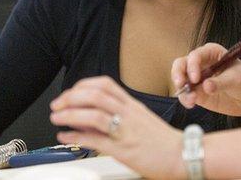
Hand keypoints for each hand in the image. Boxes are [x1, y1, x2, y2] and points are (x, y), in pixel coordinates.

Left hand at [50, 76, 182, 179]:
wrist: (183, 155)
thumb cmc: (163, 141)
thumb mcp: (141, 121)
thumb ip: (119, 116)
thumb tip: (93, 118)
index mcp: (133, 105)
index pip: (105, 84)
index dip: (83, 85)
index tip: (71, 93)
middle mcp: (129, 114)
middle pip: (96, 95)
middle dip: (71, 97)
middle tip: (58, 104)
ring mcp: (126, 130)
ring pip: (94, 114)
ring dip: (70, 114)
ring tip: (57, 118)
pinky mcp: (123, 149)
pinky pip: (95, 140)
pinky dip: (76, 137)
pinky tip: (66, 137)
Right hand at [171, 43, 240, 124]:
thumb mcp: (238, 79)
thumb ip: (221, 82)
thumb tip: (205, 86)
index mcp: (212, 52)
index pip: (196, 55)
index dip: (192, 65)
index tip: (195, 78)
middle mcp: (202, 63)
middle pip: (181, 64)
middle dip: (178, 74)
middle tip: (181, 85)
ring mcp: (198, 79)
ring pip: (181, 80)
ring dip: (182, 90)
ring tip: (192, 100)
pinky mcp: (198, 93)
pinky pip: (186, 95)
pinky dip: (186, 99)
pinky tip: (191, 104)